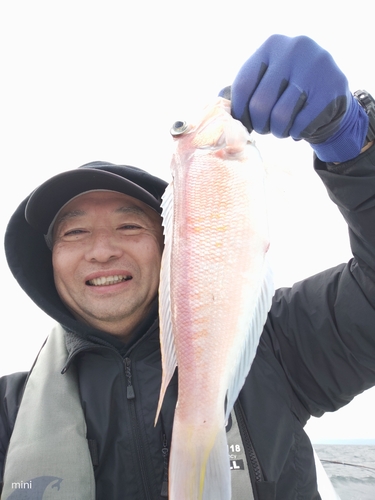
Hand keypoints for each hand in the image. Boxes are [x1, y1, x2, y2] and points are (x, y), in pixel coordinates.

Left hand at [221, 35, 368, 162]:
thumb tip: (216, 108)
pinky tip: (299, 128)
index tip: (243, 123)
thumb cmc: (288, 91)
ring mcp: (316, 68)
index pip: (242, 86)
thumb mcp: (265, 81)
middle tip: (264, 128)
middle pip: (260, 103)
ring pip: (281, 117)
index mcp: (272, 45)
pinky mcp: (332, 89)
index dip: (239, 112)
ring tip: (281, 129)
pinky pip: (301, 124)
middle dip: (259, 124)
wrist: (331, 95)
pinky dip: (296, 133)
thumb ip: (242, 90)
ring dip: (277, 131)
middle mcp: (295, 50)